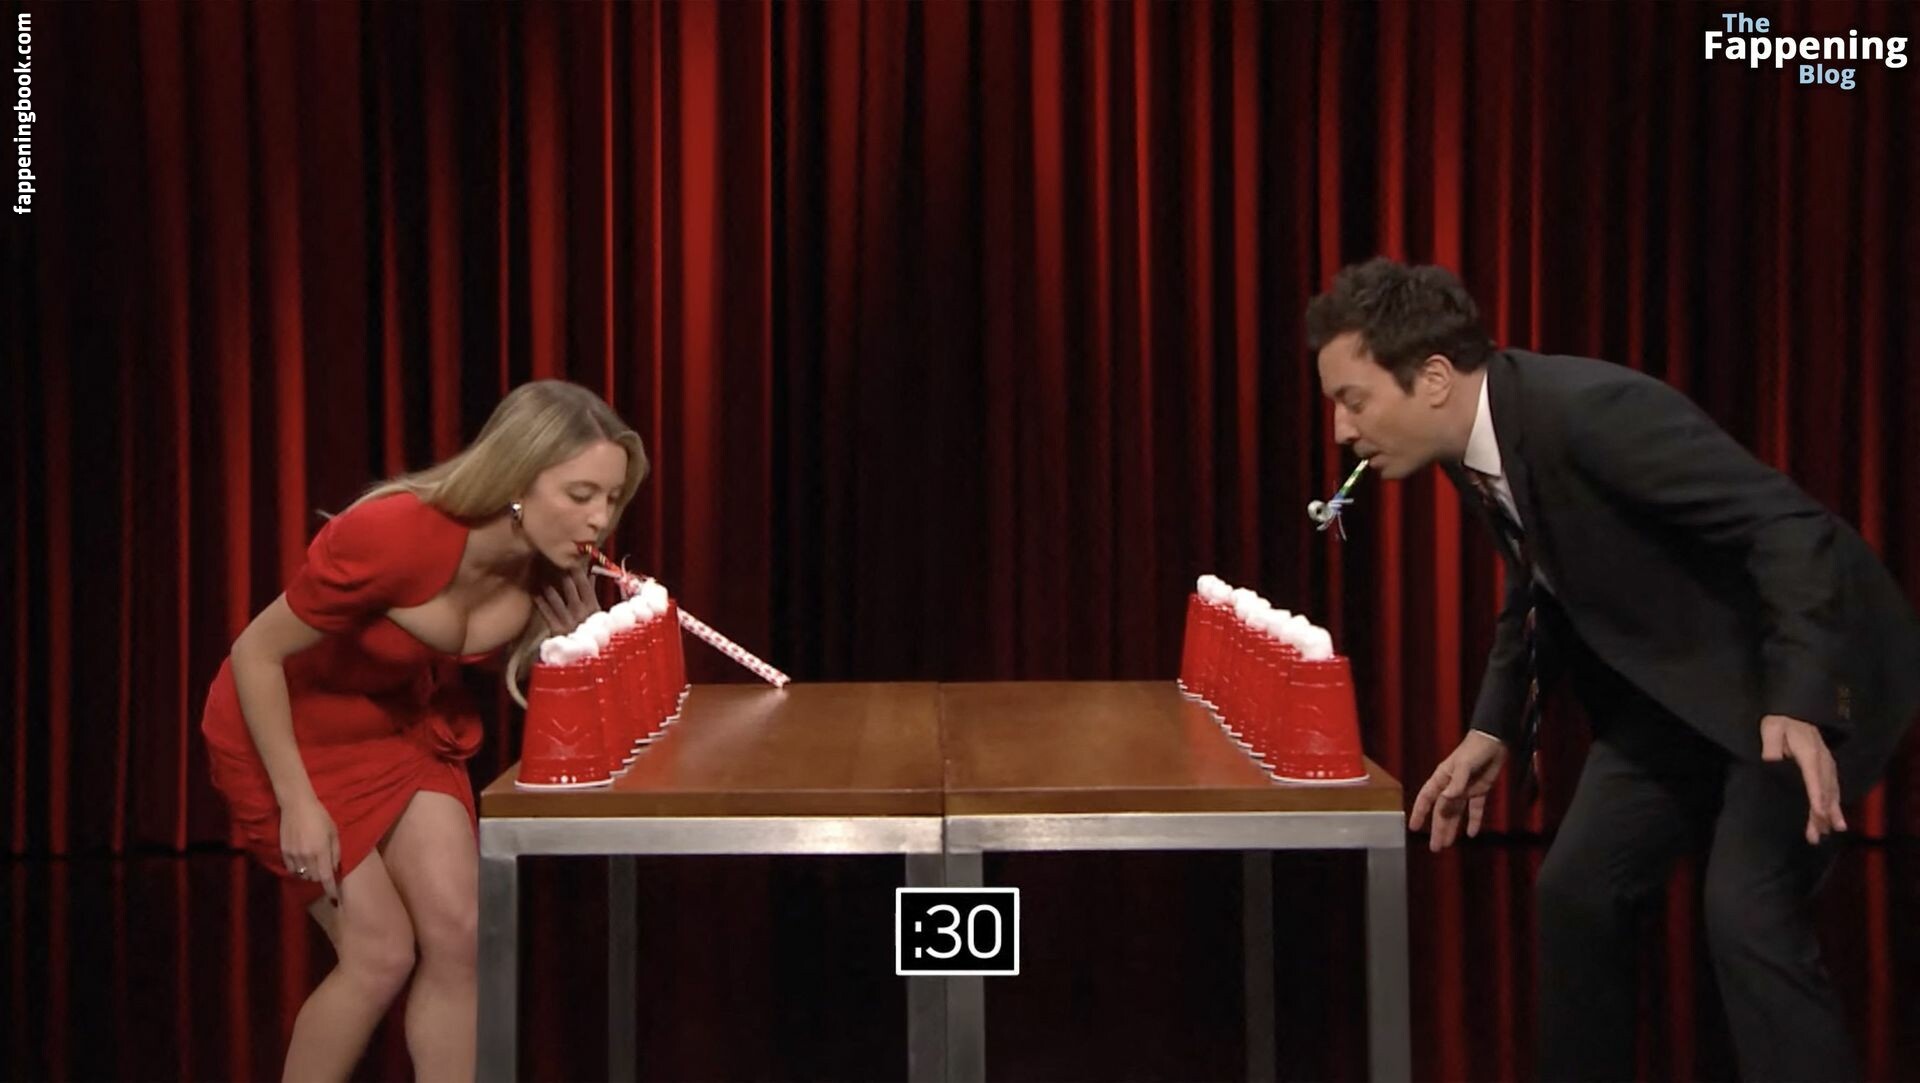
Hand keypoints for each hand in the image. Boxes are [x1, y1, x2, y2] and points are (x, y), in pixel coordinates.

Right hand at [280, 795, 340, 904]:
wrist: (297, 806)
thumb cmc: (320, 816)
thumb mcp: (334, 833)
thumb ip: (335, 852)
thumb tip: (334, 868)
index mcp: (321, 851)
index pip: (326, 877)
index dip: (330, 890)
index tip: (334, 897)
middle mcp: (306, 856)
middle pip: (314, 878)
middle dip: (321, 877)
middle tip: (325, 870)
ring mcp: (293, 855)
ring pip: (303, 874)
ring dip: (310, 873)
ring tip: (314, 865)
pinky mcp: (284, 852)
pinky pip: (291, 869)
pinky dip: (298, 869)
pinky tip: (302, 863)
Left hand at [535, 563, 601, 633]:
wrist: (585, 656)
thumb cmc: (593, 633)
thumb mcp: (597, 613)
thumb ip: (593, 593)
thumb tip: (592, 573)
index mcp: (593, 607)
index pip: (585, 584)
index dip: (577, 570)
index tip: (570, 559)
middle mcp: (581, 612)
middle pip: (570, 587)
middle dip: (561, 573)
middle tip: (551, 559)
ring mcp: (568, 620)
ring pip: (556, 597)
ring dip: (548, 585)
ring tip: (539, 572)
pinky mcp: (556, 629)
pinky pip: (546, 612)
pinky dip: (540, 601)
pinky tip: (534, 593)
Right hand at [1408, 731, 1509, 852]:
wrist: (1494, 741)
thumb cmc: (1473, 750)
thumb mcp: (1464, 765)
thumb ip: (1456, 782)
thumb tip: (1446, 799)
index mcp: (1441, 779)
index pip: (1427, 798)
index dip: (1419, 812)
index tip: (1413, 827)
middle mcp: (1450, 787)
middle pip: (1441, 811)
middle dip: (1437, 829)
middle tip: (1435, 847)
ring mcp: (1465, 790)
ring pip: (1456, 813)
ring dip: (1451, 828)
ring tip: (1446, 845)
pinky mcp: (1480, 791)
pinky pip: (1475, 809)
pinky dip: (1473, 821)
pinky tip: (1471, 834)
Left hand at [1760, 714, 1845, 844]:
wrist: (1793, 710)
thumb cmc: (1780, 722)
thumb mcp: (1771, 732)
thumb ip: (1772, 750)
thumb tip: (1771, 766)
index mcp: (1809, 754)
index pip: (1814, 779)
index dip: (1817, 797)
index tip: (1820, 814)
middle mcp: (1822, 760)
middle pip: (1825, 789)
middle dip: (1824, 813)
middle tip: (1820, 833)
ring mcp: (1826, 762)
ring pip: (1832, 789)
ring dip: (1833, 810)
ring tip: (1835, 829)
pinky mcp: (1825, 764)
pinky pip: (1833, 785)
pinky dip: (1835, 800)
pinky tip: (1835, 814)